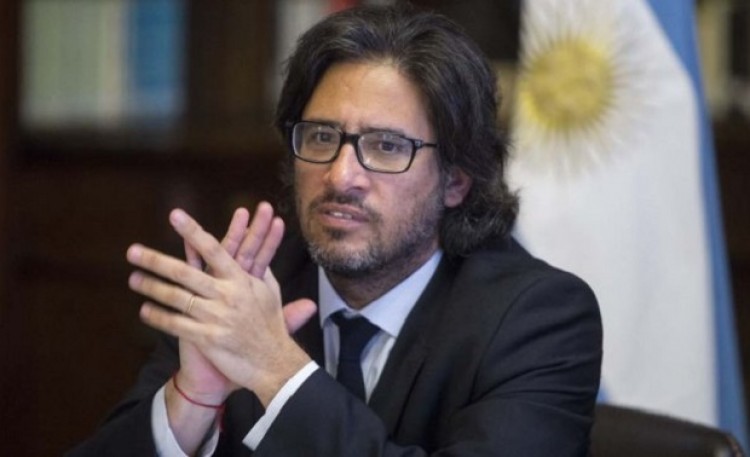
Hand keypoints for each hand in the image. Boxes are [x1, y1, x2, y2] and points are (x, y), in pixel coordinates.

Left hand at [128, 208, 314, 404]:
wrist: (274, 364)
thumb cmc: (272, 327)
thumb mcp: (270, 293)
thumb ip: (260, 271)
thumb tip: (256, 254)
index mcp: (241, 280)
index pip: (213, 250)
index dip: (193, 232)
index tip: (175, 216)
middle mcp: (227, 295)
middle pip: (185, 273)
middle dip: (156, 261)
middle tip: (133, 251)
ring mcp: (216, 317)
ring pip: (176, 298)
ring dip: (152, 287)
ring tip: (134, 278)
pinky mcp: (208, 339)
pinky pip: (176, 325)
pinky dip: (158, 317)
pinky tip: (145, 311)